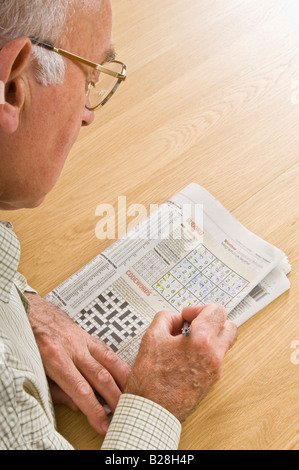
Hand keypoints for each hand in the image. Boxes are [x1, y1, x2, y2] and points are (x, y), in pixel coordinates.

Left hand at [25, 293, 129, 433]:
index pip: (81, 390)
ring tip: (129, 397)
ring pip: (109, 362)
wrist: (31, 312)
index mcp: (55, 358)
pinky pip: (108, 351)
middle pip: (100, 377)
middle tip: (121, 415)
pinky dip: (119, 365)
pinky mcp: (88, 335)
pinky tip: (126, 377)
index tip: (102, 424)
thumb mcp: (36, 370)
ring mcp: (82, 340)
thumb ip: (57, 390)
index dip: (94, 410)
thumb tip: (78, 405)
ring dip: (122, 382)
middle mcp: (72, 348)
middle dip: (113, 400)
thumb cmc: (30, 342)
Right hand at [125, 304, 236, 421]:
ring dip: (208, 336)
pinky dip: (204, 351)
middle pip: (229, 326)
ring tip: (185, 341)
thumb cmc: (150, 380)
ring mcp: (215, 371)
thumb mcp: (152, 337)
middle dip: (211, 320)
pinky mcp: (211, 381)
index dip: (199, 308)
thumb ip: (167, 318)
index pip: (217, 311)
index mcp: (202, 342)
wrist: (152, 412)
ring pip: (223, 343)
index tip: (186, 316)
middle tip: (192, 324)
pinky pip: (215, 358)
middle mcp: (214, 356)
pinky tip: (183, 355)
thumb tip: (176, 318)